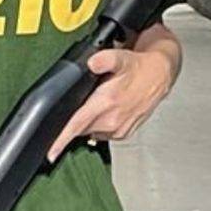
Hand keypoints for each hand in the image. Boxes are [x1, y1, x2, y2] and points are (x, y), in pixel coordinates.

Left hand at [48, 47, 175, 161]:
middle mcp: (112, 119)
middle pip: (79, 129)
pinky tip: (102, 112)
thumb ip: (103, 59)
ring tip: (92, 106)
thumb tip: (92, 62)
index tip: (51, 153)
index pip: (77, 125)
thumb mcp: (120, 58)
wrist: (160, 75)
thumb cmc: (139, 68)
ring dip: (86, 123)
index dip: (61, 140)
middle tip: (74, 106)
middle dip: (71, 123)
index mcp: (107, 103)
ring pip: (90, 131)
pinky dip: (97, 125)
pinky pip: (102, 133)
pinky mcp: (124, 133)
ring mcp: (119, 128)